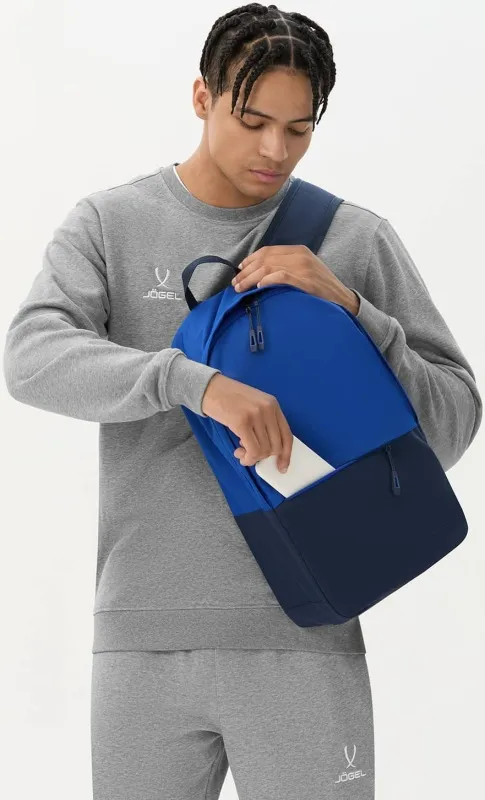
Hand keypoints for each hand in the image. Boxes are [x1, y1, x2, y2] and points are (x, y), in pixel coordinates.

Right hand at [201, 373, 292, 472]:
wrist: (210, 388)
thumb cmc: (229, 398)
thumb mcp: (254, 404)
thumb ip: (264, 422)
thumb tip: (268, 448)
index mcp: (273, 405)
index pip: (287, 435)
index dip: (286, 454)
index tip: (281, 466)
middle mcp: (268, 409)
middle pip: (275, 446)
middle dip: (263, 456)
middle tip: (250, 455)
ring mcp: (256, 415)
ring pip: (264, 450)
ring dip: (252, 458)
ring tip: (240, 452)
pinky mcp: (242, 422)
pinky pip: (252, 450)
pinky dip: (247, 458)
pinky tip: (239, 453)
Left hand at [231, 244, 359, 313]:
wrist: (344, 302)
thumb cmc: (321, 291)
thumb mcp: (304, 273)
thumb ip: (285, 269)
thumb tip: (259, 276)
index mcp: (298, 251)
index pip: (267, 251)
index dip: (250, 260)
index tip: (239, 270)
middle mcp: (300, 256)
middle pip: (264, 259)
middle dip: (246, 272)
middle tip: (235, 284)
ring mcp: (304, 268)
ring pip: (269, 267)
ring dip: (250, 278)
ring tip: (240, 289)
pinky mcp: (307, 281)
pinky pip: (282, 277)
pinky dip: (268, 280)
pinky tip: (258, 288)